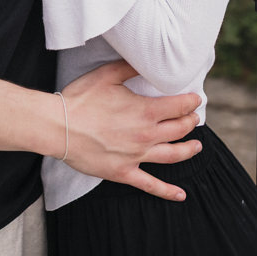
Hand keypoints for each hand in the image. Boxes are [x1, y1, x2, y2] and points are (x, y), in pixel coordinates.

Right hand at [60, 60, 202, 200]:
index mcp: (145, 111)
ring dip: (189, 150)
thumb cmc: (80, 99)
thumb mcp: (106, 75)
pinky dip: (167, 191)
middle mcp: (146, 135)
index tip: (195, 98)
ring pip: (173, 155)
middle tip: (195, 117)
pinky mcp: (124, 172)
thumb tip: (145, 61)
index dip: (190, 101)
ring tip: (197, 146)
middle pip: (179, 129)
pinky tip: (181, 195)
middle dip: (191, 122)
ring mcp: (136, 156)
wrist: (59, 127)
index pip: (178, 106)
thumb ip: (129, 67)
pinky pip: (150, 184)